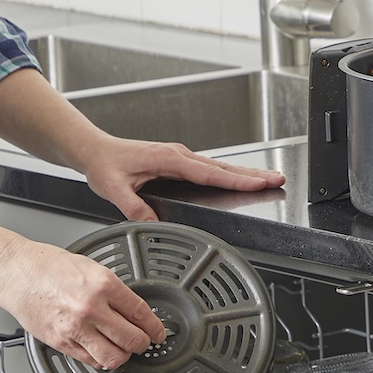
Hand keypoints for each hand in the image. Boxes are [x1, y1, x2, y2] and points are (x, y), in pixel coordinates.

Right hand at [0, 240, 166, 368]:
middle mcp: (92, 309)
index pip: (141, 313)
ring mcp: (75, 328)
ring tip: (124, 349)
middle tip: (144, 342)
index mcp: (104, 285)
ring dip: (124, 356)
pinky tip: (103, 351)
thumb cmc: (49, 266)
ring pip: (113, 357)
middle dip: (143, 343)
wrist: (16, 273)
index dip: (154, 327)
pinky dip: (101, 360)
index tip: (159, 333)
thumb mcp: (92, 268)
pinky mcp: (61, 343)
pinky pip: (90, 361)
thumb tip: (133, 309)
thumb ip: (114, 290)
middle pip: (132, 339)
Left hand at [80, 136, 284, 221]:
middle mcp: (179, 155)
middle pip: (224, 167)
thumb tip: (153, 223)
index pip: (210, 173)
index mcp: (169, 159)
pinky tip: (237, 178)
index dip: (237, 180)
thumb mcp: (114, 189)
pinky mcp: (178, 160)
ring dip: (244, 173)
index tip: (259, 184)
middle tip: (278, 179)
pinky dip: (229, 172)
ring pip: (219, 166)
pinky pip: (210, 167)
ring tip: (267, 179)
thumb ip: (134, 207)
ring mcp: (180, 156)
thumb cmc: (104, 164)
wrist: (94, 149)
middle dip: (253, 174)